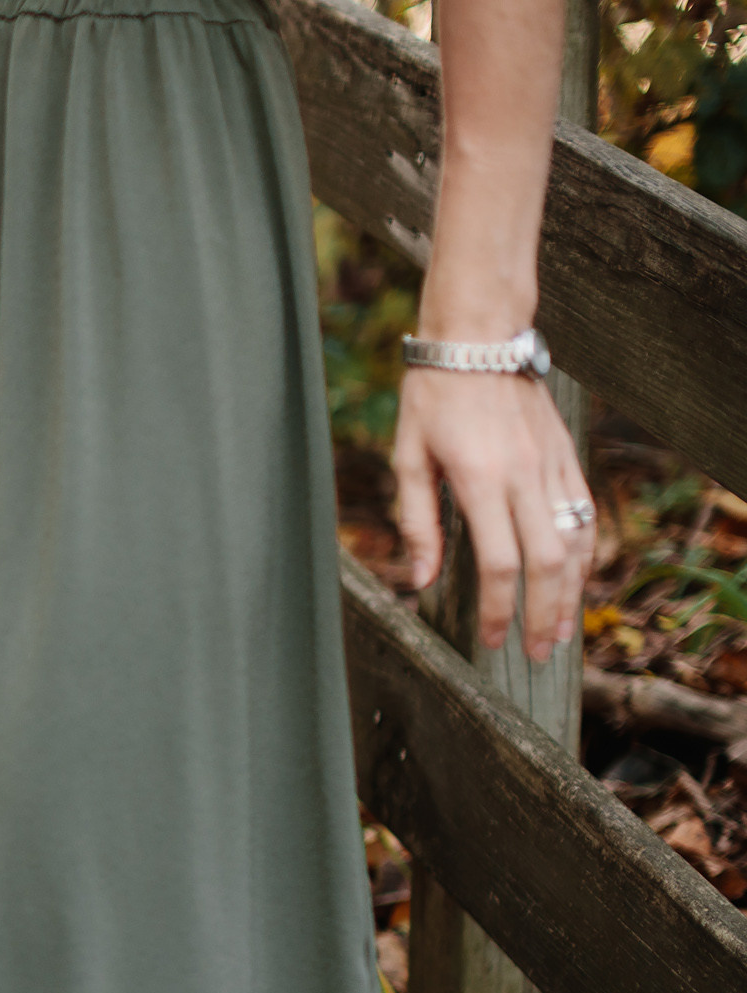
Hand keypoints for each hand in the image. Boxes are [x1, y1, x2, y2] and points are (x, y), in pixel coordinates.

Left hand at [391, 368, 597, 663]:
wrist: (478, 341)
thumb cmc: (432, 399)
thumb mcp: (407, 458)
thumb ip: (416, 521)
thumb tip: (421, 579)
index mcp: (479, 480)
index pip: (497, 562)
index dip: (496, 608)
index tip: (490, 638)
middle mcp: (523, 476)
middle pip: (545, 563)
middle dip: (544, 614)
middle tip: (538, 651)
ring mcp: (550, 466)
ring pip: (574, 542)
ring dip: (572, 592)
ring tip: (562, 629)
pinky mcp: (564, 457)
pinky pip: (584, 514)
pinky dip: (585, 554)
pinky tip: (577, 579)